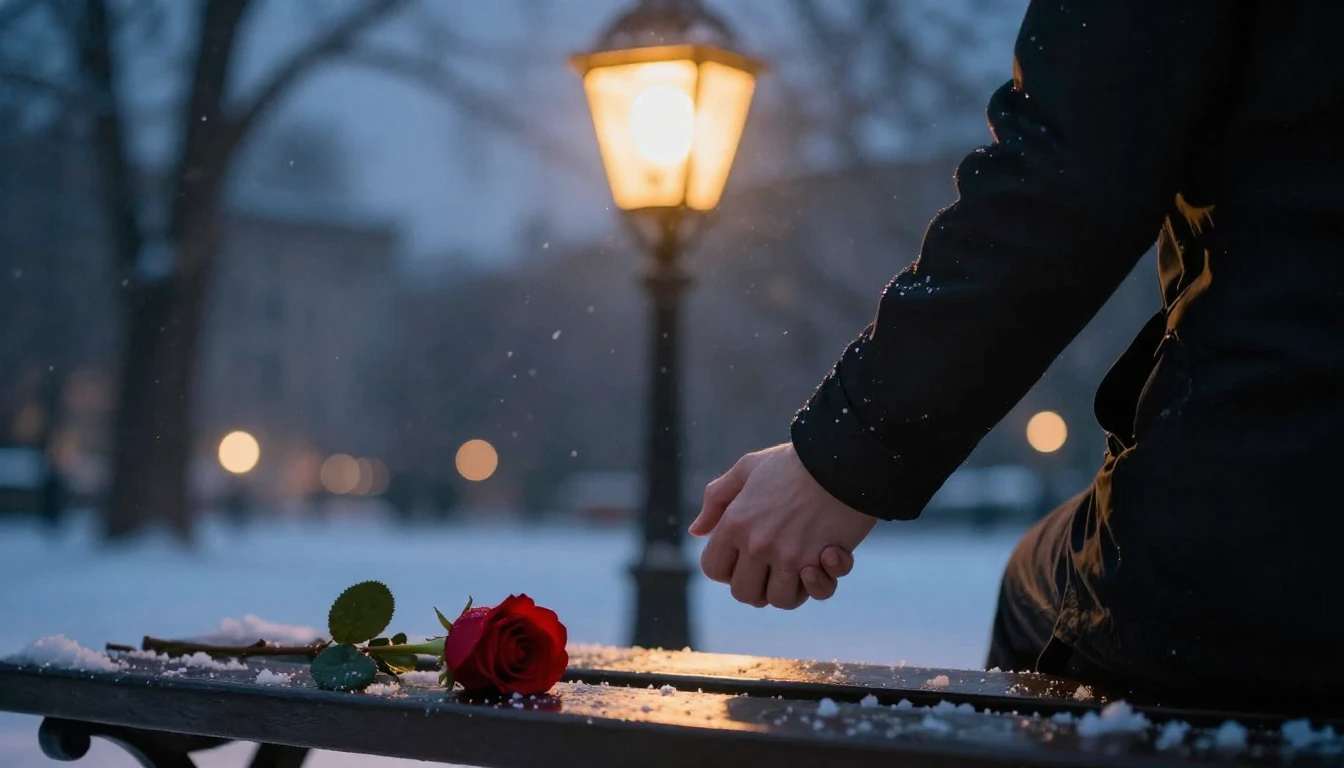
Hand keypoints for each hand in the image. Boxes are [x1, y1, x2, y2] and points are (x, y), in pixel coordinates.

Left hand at [689, 443, 876, 608]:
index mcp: (734, 522)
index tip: (746, 556)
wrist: (844, 457)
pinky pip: (815, 593)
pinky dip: (820, 583)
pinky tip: (826, 557)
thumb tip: (696, 531)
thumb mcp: (748, 468)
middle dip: (757, 584)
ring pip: (778, 599)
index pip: (714, 569)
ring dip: (790, 587)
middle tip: (774, 566)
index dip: (728, 567)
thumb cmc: (795, 462)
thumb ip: (717, 499)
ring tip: (802, 565)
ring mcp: (787, 556)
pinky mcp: (819, 562)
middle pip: (743, 593)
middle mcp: (756, 544)